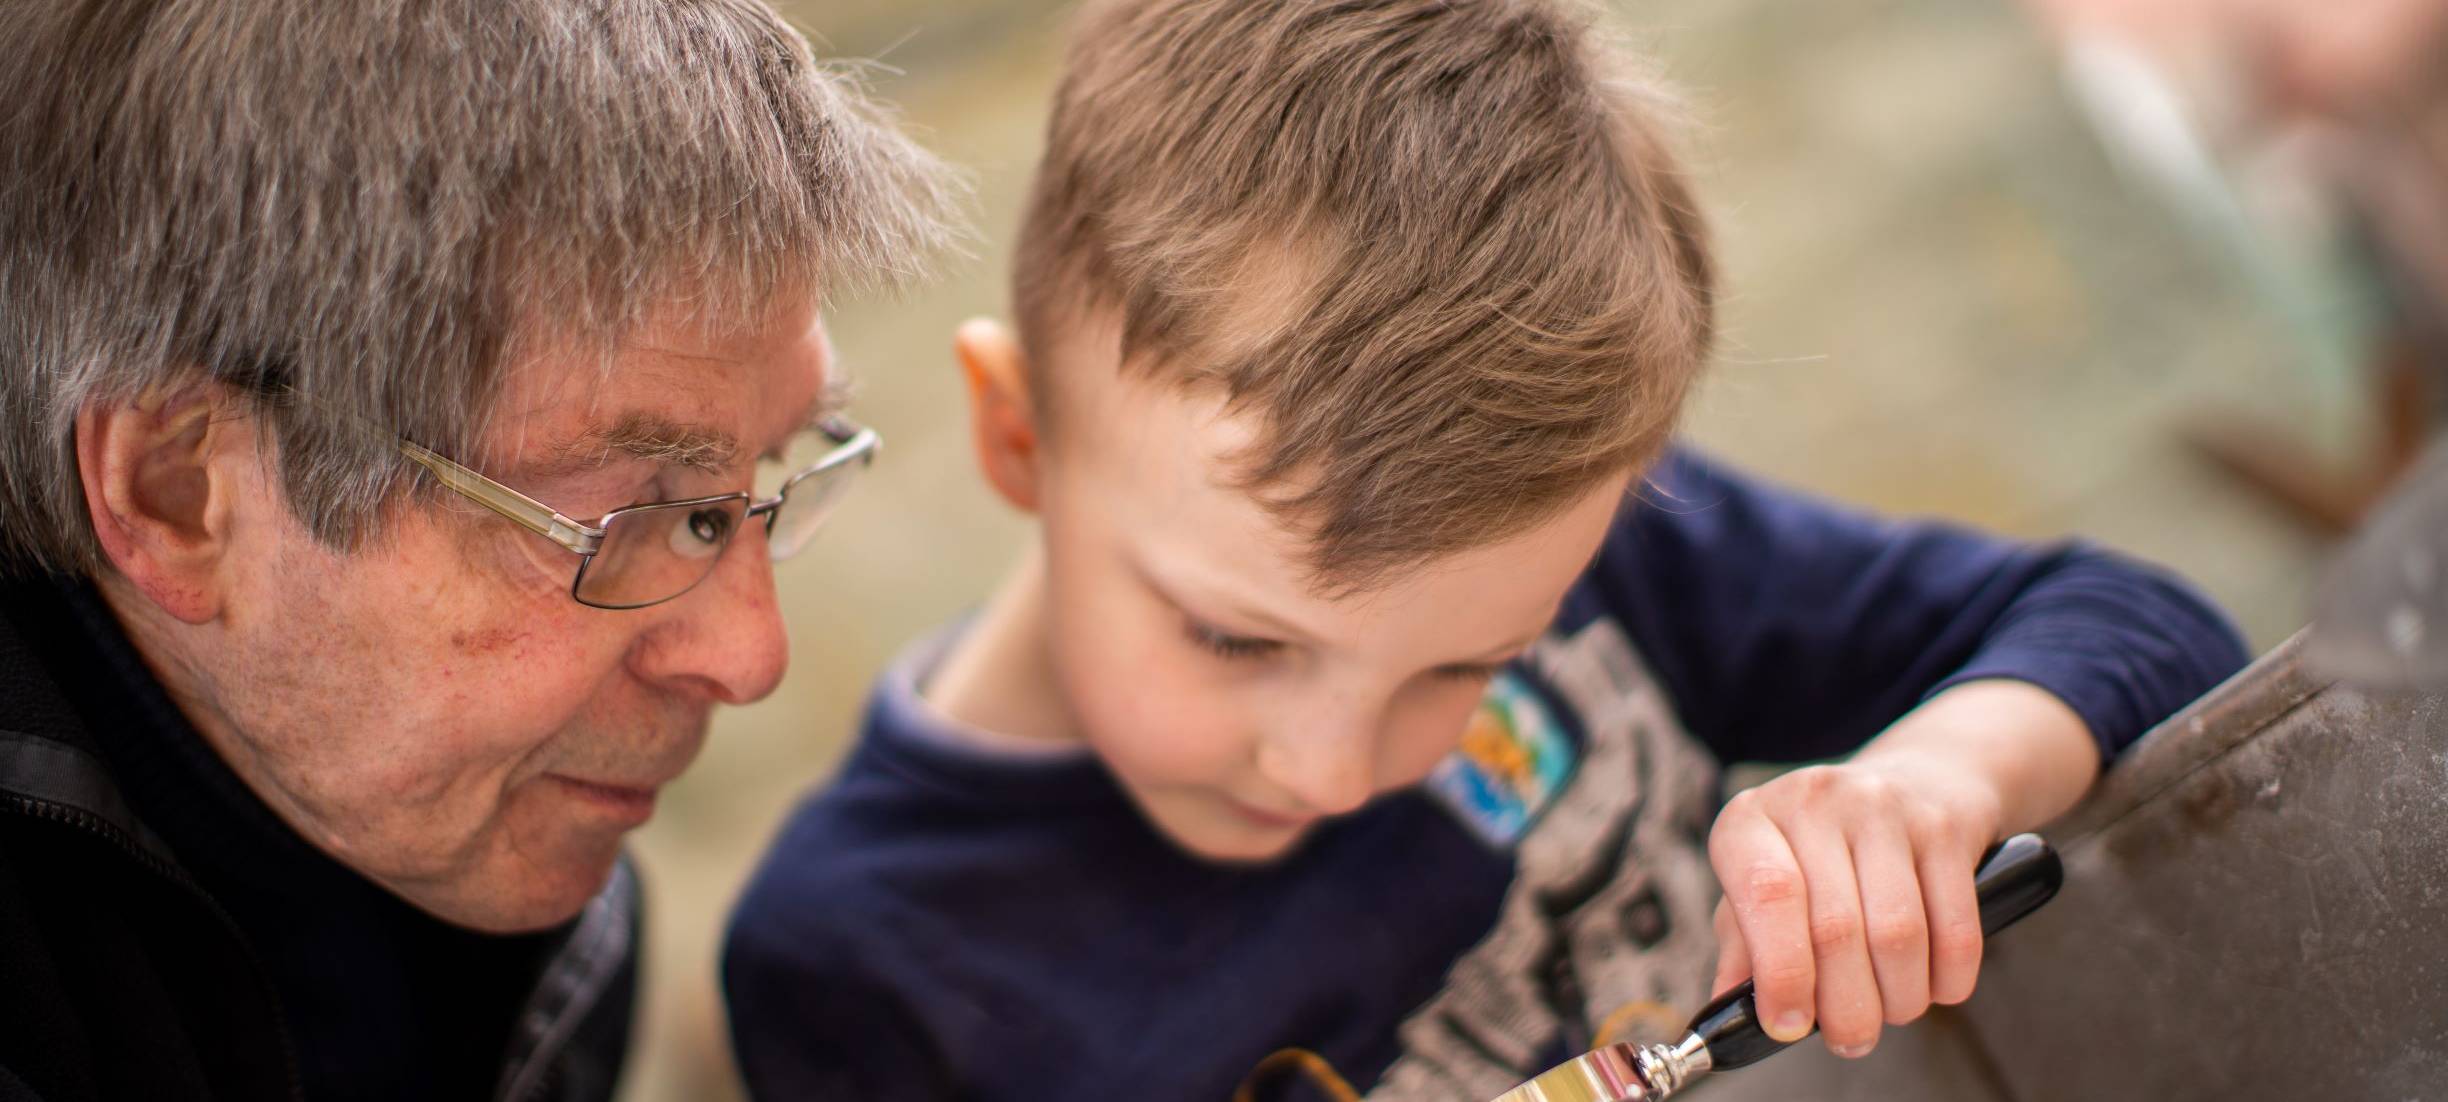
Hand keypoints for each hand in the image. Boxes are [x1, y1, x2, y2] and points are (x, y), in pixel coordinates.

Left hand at [1705, 755, 2003, 1059]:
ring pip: (1898, 935)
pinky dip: (1947, 978)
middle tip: (1850, 1037)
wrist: (1917, 780)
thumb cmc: (1821, 850)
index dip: (1781, 972)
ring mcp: (1884, 807)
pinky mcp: (1945, 828)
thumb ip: (1742, 943)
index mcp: (1751, 819)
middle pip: (1836, 928)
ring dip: (1898, 998)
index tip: (1788, 1025)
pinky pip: (1955, 929)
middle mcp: (1814, 801)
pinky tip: (1933, 986)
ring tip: (1890, 1010)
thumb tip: (1725, 1009)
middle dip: (1846, 1006)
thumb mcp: (1765, 880)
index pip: (1767, 895)